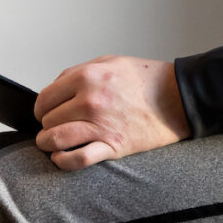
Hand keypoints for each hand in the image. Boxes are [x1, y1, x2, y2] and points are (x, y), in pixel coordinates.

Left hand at [33, 56, 189, 170]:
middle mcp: (90, 101)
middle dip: (48, 125)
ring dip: (48, 144)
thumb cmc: (146, 80)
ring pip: (55, 139)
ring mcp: (100, 125)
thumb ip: (77, 73)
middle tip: (55, 127)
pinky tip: (61, 157)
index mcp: (86, 77)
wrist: (180, 97)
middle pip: (48, 120)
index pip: (45, 98)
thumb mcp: (109, 62)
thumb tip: (54, 90)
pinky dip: (63, 161)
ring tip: (51, 144)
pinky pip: (78, 159)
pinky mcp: (113, 146)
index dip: (41, 108)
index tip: (45, 113)